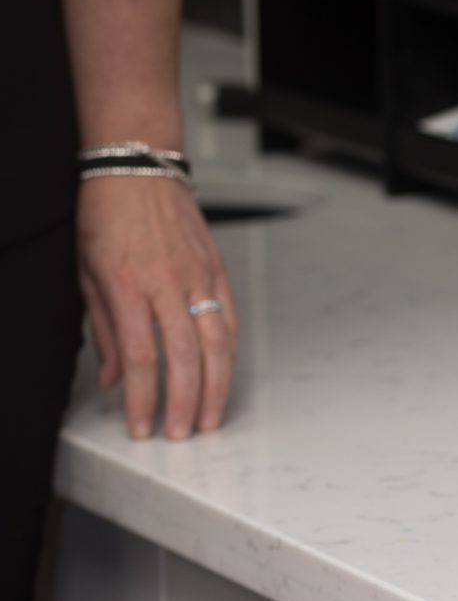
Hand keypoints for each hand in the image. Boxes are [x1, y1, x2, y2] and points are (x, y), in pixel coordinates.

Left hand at [77, 176, 237, 439]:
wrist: (137, 167)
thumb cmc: (104, 214)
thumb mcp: (85, 272)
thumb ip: (101, 327)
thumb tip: (113, 377)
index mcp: (128, 286)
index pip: (142, 357)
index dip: (145, 399)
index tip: (143, 428)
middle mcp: (168, 282)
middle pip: (186, 355)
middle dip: (185, 401)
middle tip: (182, 433)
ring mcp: (198, 273)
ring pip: (218, 338)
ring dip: (216, 383)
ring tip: (210, 415)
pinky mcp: (216, 265)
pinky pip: (230, 313)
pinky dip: (230, 347)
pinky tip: (224, 370)